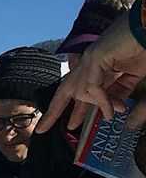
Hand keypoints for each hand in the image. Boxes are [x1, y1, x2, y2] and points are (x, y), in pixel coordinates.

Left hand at [38, 11, 145, 132]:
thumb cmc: (145, 47)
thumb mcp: (132, 77)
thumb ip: (118, 93)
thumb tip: (111, 111)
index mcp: (97, 66)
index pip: (79, 90)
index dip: (74, 109)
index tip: (70, 126)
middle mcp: (89, 62)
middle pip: (65, 90)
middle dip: (54, 111)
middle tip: (42, 129)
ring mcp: (90, 58)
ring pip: (81, 91)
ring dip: (98, 105)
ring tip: (111, 114)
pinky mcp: (95, 56)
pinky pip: (91, 86)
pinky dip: (100, 100)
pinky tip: (111, 110)